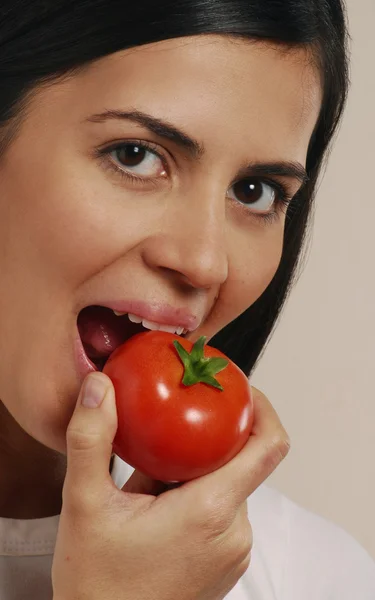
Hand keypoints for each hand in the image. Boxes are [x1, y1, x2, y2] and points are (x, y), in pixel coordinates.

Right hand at [52, 373, 289, 599]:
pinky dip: (196, 496)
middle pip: (239, 462)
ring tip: (148, 484)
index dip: (263, 409)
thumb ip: (91, 439)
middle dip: (204, 442)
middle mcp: (234, 531)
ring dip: (195, 472)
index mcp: (210, 510)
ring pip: (227, 486)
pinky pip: (222, 511)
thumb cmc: (98, 587)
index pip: (268, 447)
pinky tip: (155, 507)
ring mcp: (233, 550)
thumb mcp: (84, 505)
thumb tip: (97, 387)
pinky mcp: (226, 562)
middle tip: (165, 433)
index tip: (241, 390)